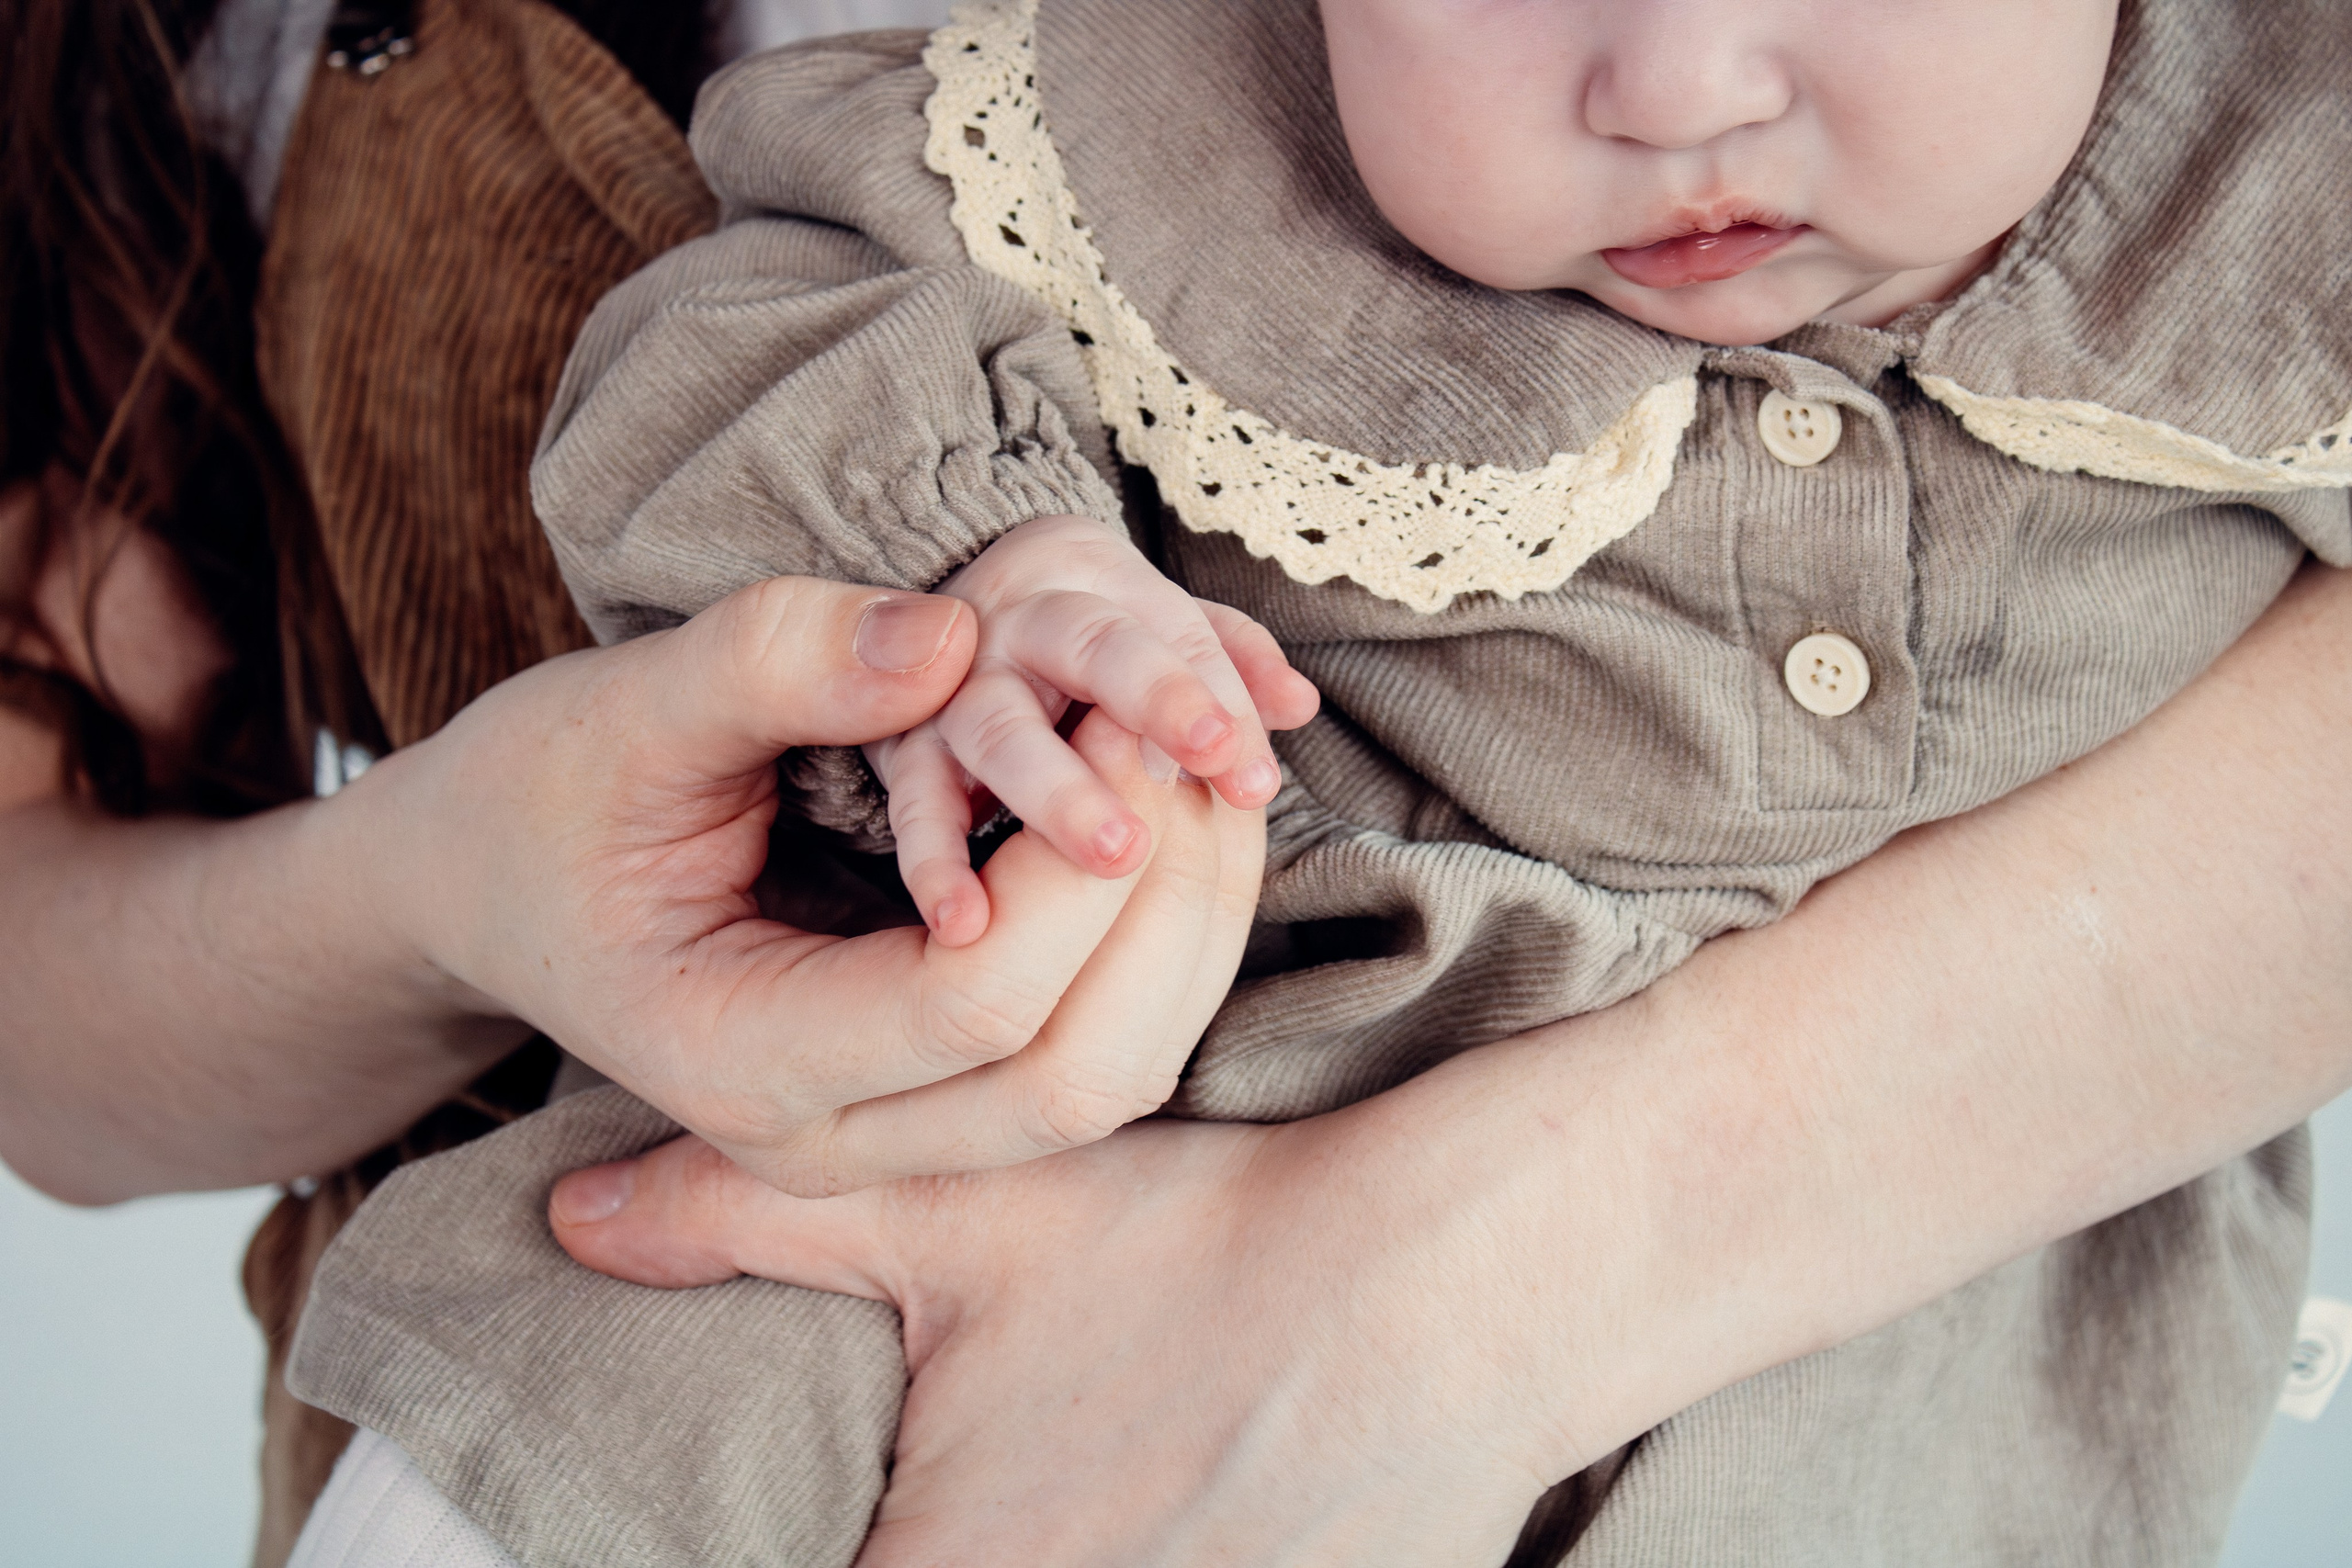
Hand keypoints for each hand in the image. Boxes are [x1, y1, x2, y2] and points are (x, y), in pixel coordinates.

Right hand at [359, 576, 1261, 1194]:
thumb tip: (950, 636)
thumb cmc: (538, 794)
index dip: (1084, 864)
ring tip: (1205, 770)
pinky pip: (1098, 1042)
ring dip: (1188, 927)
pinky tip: (1175, 819)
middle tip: (1196, 748)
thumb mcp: (626, 708)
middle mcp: (829, 1137)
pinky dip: (1162, 940)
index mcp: (742, 1059)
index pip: (977, 1003)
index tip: (1133, 724)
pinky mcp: (939, 1093)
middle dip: (1168, 907)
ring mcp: (892, 1135)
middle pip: (1078, 1073)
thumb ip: (776, 665)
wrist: (491, 880)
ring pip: (1114, 1074)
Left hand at [552, 1101, 1572, 1566]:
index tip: (783, 1508)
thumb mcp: (965, 1213)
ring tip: (1040, 1488)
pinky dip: (1151, 1564)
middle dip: (894, 1534)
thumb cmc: (1205, 1251)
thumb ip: (747, 1219)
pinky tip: (1163, 1504)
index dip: (752, 1552)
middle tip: (925, 1482)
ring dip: (1016, 1550)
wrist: (1459, 1287)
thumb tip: (574, 1215)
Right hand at [865, 514, 1316, 944]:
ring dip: (1061, 792)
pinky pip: (917, 804)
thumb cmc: (1084, 640)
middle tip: (1206, 764)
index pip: (1176, 631)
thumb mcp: (1155, 627)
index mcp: (1099, 581)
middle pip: (1093, 645)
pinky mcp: (906, 747)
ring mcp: (956, 683)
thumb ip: (1229, 659)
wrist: (941, 620)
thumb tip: (1298, 704)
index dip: (1219, 697)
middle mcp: (1024, 620)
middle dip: (1155, 701)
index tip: (1255, 774)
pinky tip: (966, 924)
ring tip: (1117, 855)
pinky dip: (935, 863)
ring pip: (1003, 727)